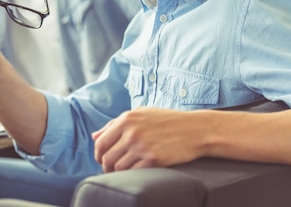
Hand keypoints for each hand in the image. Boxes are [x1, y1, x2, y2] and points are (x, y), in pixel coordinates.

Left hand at [92, 107, 206, 171]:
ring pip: (117, 167)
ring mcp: (142, 146)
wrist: (195, 129)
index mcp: (126, 119)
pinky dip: (131, 175)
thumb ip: (115, 124)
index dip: (98, 155)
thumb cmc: (167, 121)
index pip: (100, 142)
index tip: (102, 160)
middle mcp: (132, 132)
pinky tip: (136, 173)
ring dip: (117, 173)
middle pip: (106, 157)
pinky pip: (133, 173)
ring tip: (123, 172)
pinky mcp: (154, 159)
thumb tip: (94, 136)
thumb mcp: (141, 114)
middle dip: (106, 166)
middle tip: (111, 170)